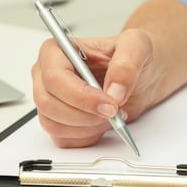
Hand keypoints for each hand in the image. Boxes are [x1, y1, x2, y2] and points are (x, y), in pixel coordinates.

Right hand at [31, 29, 155, 147]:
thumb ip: (126, 64)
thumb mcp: (137, 46)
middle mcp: (46, 75)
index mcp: (56, 51)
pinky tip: (103, 123)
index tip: (110, 105)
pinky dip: (87, 137)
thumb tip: (113, 91)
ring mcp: (50, 100)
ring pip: (55, 125)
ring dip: (88, 127)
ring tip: (112, 115)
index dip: (81, 96)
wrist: (139, 78)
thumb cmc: (131, 57)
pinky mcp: (58, 121)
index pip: (55, 78)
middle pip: (49, 104)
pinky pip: (63, 139)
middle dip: (86, 115)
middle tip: (115, 112)